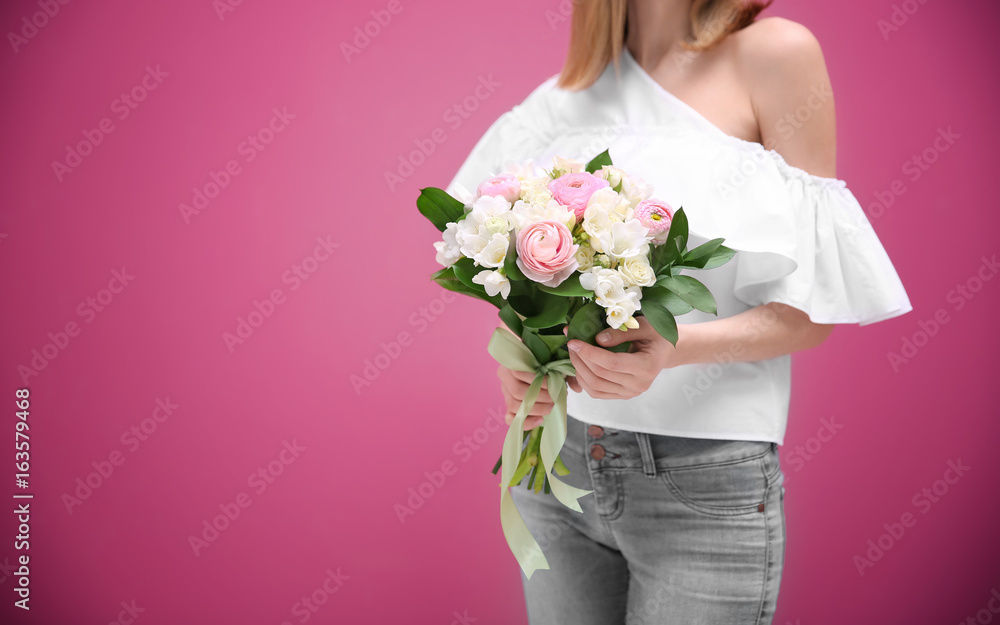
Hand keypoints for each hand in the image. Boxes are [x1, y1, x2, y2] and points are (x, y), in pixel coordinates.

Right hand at [497, 364, 551, 430]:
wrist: (541, 377)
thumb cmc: (544, 369)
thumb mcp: (546, 363)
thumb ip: (550, 368)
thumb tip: (558, 378)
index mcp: (510, 366)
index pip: (518, 373)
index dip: (537, 380)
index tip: (553, 383)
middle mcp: (505, 381)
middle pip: (516, 391)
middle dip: (539, 396)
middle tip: (554, 397)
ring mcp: (506, 396)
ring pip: (513, 406)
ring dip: (535, 409)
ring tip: (550, 407)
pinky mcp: (508, 410)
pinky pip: (511, 420)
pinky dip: (527, 422)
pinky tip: (540, 420)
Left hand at [566, 316, 681, 399]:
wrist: (665, 350)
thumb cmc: (656, 335)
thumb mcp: (644, 325)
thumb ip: (621, 332)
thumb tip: (597, 339)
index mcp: (646, 367)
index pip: (612, 363)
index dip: (590, 353)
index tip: (574, 341)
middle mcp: (639, 385)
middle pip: (600, 375)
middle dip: (580, 359)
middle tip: (570, 343)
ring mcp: (630, 393)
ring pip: (595, 387)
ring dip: (579, 370)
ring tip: (573, 353)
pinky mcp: (622, 395)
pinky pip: (597, 392)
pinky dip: (583, 380)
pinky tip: (579, 365)